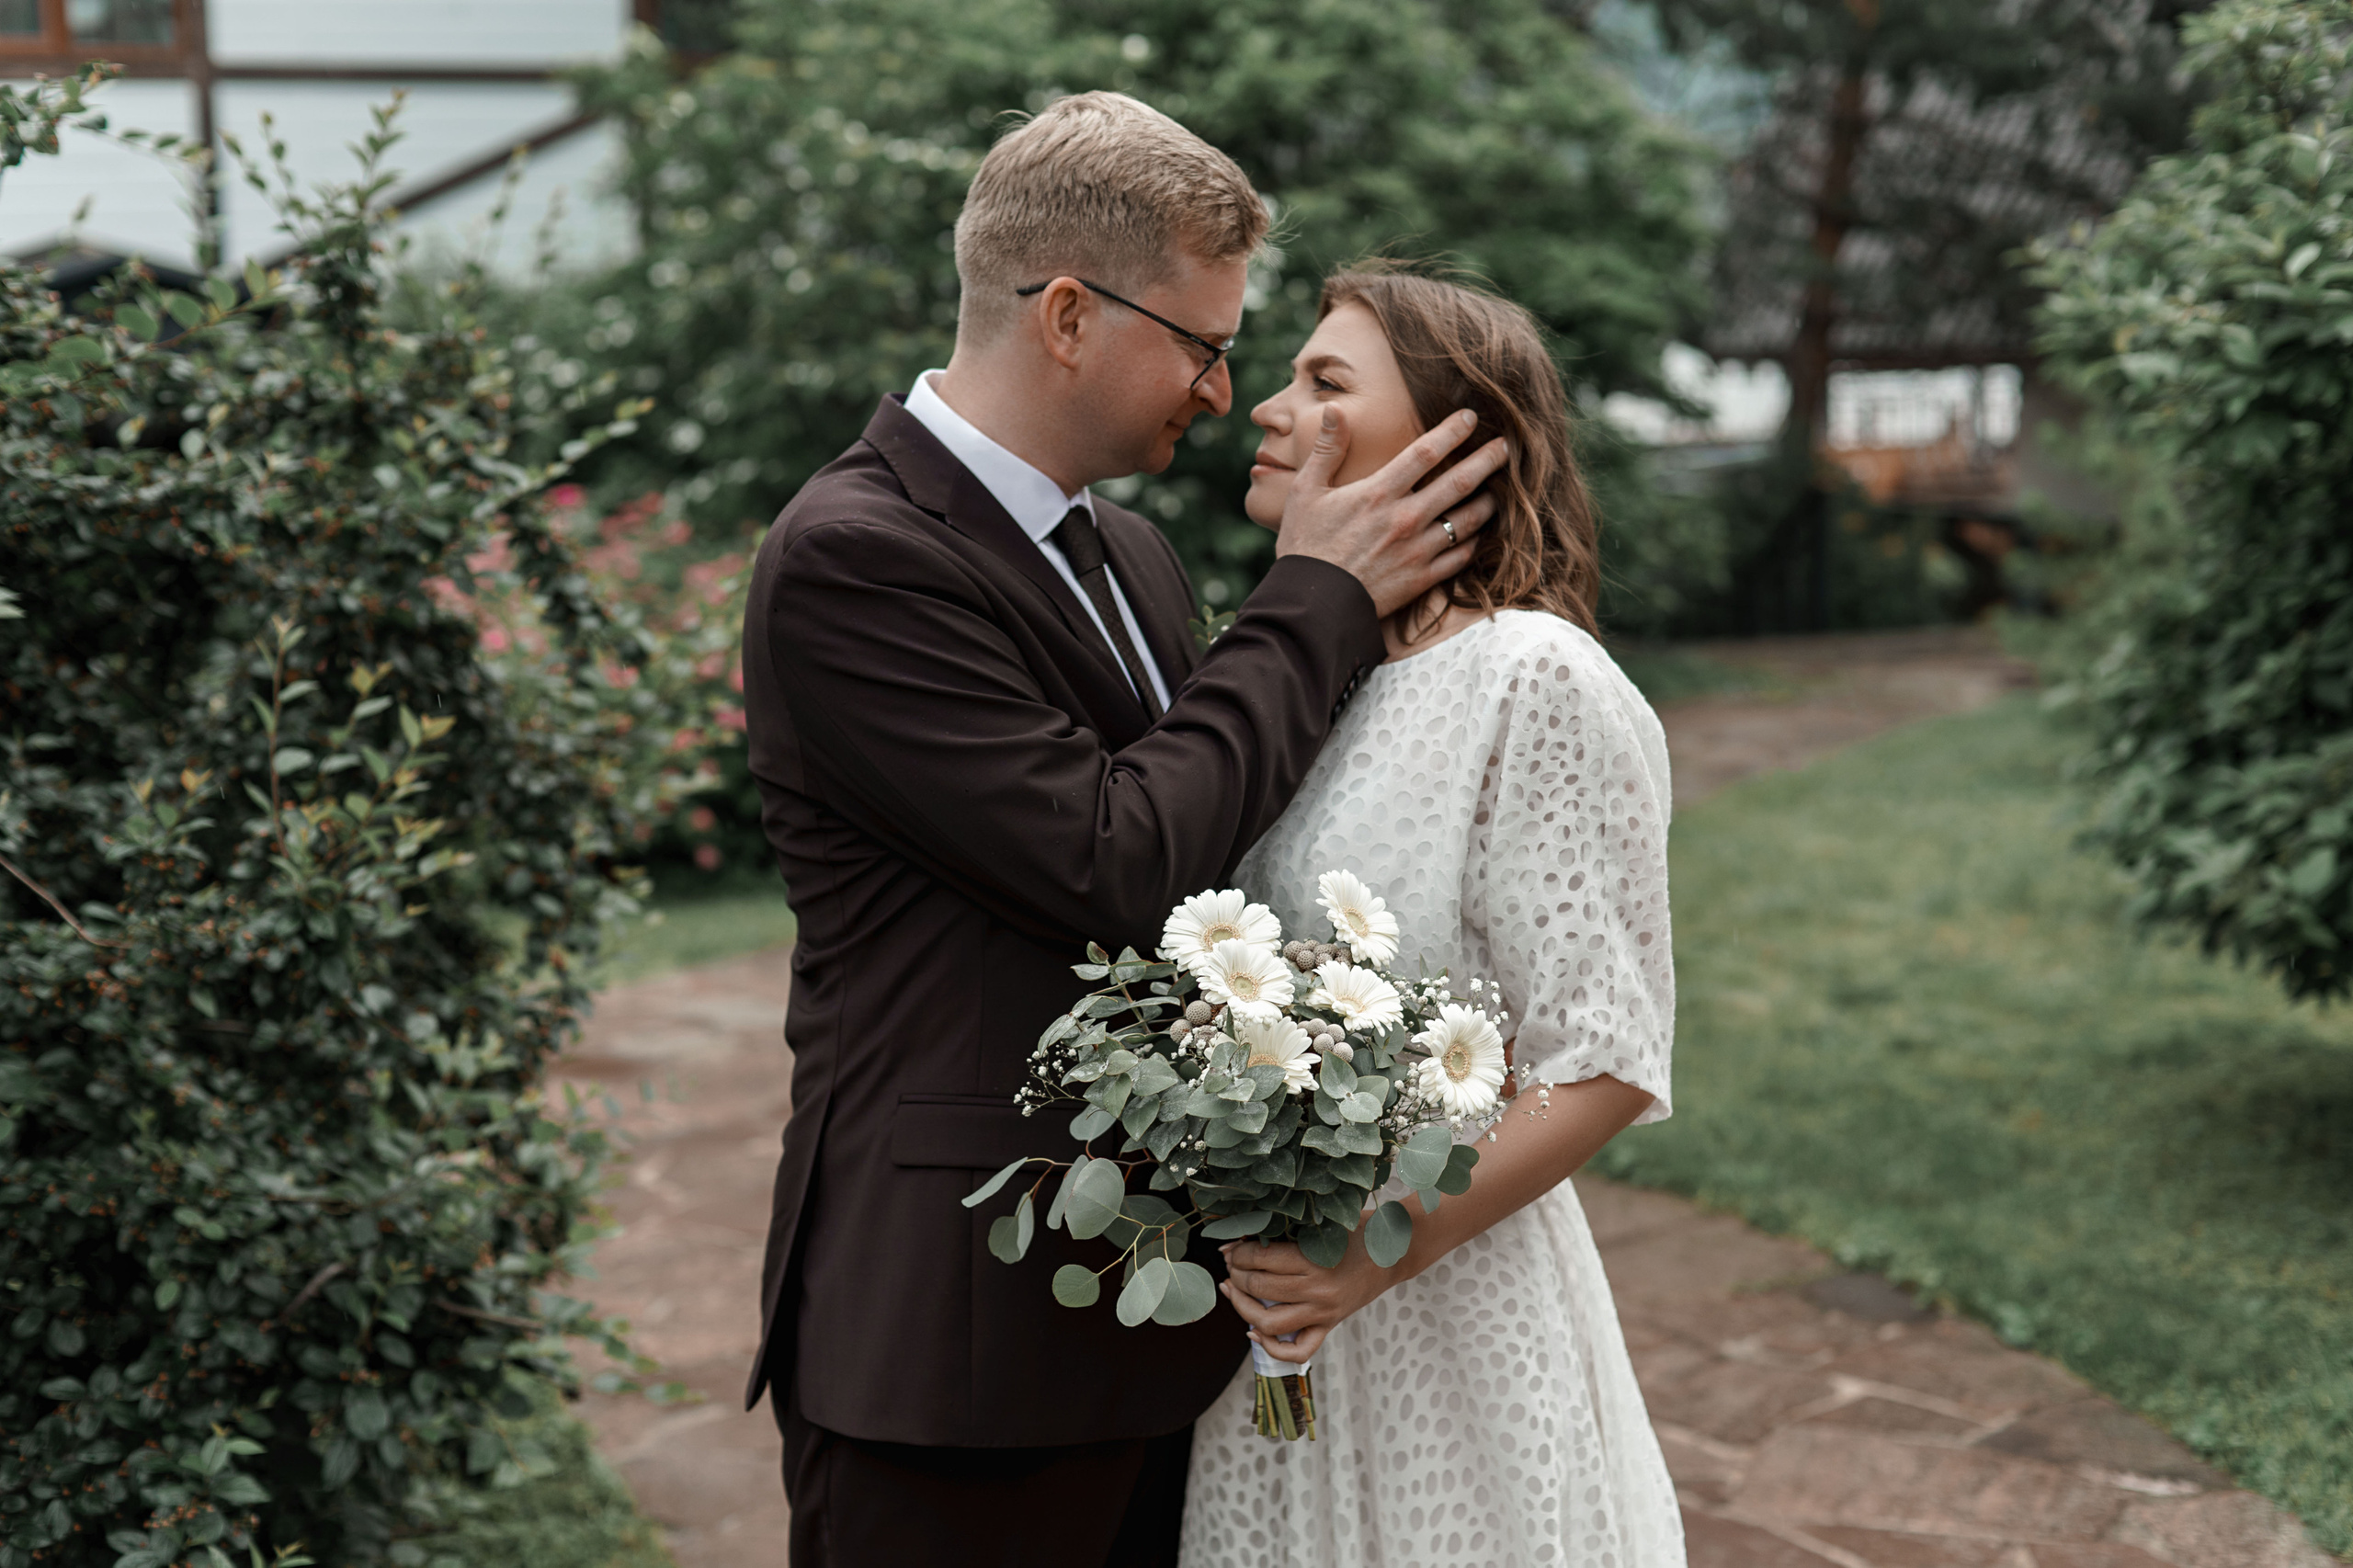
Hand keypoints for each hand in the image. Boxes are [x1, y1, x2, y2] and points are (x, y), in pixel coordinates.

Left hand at [1217, 1228, 1405, 1364]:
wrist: (1394, 1254)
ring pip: (1269, 1322)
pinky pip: (1296, 1350)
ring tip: (1233, 1290)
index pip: (1261, 1258)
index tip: (1230, 1247)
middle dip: (1236, 1274)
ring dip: (1242, 1307)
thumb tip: (1243, 1239)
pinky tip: (1253, 1330)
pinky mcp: (1329, 1326)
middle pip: (1259, 1287)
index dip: (1238, 1252)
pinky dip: (1271, 1347)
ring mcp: (1323, 1313)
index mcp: (1314, 1260)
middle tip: (1230, 1265)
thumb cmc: (1357, 1232)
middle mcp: (1317, 1290)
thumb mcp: (1322, 1226)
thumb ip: (1287, 1233)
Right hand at [1273, 407, 1509, 617]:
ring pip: (1468, 520)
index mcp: (1378, 493)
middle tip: (1507, 447)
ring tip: (1501, 490)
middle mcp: (1405, 518)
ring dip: (1489, 501)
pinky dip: (1475, 541)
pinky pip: (1461, 556)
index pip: (1426, 452)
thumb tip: (1336, 409)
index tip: (1472, 417)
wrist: (1311, 606)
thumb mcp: (1305, 492)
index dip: (1453, 430)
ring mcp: (1418, 550)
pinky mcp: (1422, 579)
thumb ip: (1327, 449)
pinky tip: (1480, 532)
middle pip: (1460, 482)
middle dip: (1488, 461)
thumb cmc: (1304, 547)